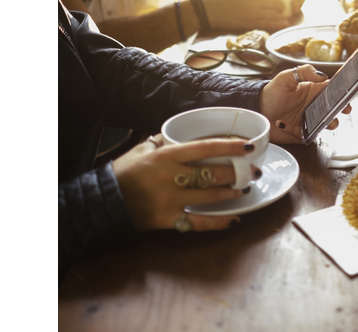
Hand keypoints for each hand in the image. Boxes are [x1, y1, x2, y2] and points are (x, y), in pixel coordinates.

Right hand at [113, 135, 258, 231]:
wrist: (104, 200)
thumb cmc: (125, 171)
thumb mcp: (144, 148)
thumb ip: (168, 141)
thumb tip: (191, 134)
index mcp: (166, 156)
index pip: (205, 147)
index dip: (230, 146)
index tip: (248, 146)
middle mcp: (170, 177)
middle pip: (213, 174)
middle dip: (238, 172)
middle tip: (253, 171)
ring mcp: (170, 200)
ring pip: (211, 197)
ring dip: (232, 193)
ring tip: (244, 188)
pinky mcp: (168, 219)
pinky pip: (199, 223)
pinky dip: (218, 223)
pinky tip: (233, 219)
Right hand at [201, 0, 288, 32]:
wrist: (207, 12)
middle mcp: (254, 0)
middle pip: (278, 3)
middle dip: (280, 6)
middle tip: (278, 8)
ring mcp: (253, 13)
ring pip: (276, 14)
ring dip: (280, 15)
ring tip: (280, 16)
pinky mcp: (250, 24)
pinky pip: (270, 24)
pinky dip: (278, 24)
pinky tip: (283, 23)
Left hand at [259, 64, 351, 143]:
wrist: (257, 110)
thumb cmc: (271, 93)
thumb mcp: (285, 78)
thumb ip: (303, 72)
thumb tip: (322, 75)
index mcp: (313, 90)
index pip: (332, 90)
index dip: (341, 93)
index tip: (347, 96)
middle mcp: (314, 105)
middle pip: (334, 109)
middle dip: (340, 111)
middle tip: (342, 111)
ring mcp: (309, 120)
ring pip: (326, 124)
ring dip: (328, 124)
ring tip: (323, 122)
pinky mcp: (302, 133)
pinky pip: (308, 135)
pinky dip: (298, 132)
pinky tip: (283, 124)